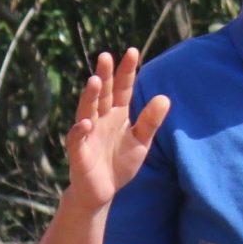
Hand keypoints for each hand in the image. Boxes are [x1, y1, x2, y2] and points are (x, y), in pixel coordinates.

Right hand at [62, 50, 170, 211]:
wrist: (103, 191)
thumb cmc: (120, 163)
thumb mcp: (141, 142)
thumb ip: (150, 121)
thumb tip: (165, 97)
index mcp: (117, 114)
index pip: (122, 88)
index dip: (126, 71)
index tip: (132, 51)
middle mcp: (100, 118)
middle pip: (102, 93)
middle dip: (104, 75)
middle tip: (105, 56)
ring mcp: (88, 133)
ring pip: (87, 110)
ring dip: (90, 96)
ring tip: (94, 81)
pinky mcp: (78, 151)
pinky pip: (77, 138)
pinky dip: (81, 130)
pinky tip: (87, 123)